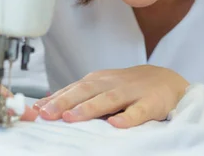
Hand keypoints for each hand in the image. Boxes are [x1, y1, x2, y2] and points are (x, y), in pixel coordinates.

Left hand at [33, 65, 188, 128]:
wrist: (167, 80)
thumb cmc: (129, 87)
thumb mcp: (103, 87)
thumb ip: (79, 95)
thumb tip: (46, 105)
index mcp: (99, 80)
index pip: (74, 88)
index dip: (55, 98)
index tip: (36, 109)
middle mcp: (112, 83)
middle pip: (86, 91)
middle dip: (65, 101)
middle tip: (47, 113)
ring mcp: (132, 92)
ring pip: (109, 99)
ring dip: (89, 108)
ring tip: (72, 117)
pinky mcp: (151, 103)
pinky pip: (139, 111)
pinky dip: (128, 117)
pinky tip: (117, 124)